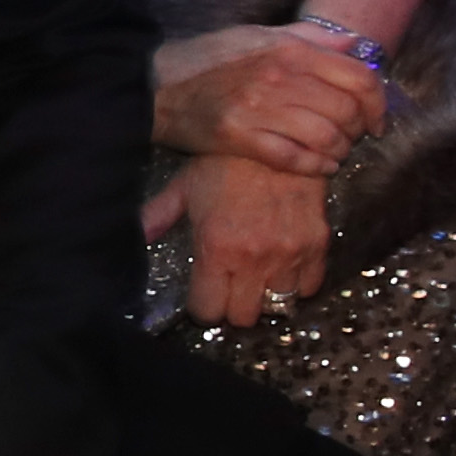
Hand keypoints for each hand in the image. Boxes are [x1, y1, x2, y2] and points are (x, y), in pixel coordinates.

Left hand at [147, 150, 329, 325]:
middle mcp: (254, 258)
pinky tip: (283, 266)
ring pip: (279, 307)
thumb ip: (159, 216)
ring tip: (257, 277)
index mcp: (217, 248)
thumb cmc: (225, 163)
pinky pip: (310, 287)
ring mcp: (289, 254)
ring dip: (266, 296)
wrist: (279, 137)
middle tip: (230, 287)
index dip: (203, 307)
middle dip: (233, 306)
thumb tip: (138, 236)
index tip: (203, 295)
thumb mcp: (184, 187)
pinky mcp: (317, 244)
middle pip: (244, 317)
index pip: (208, 311)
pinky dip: (297, 284)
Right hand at [151, 28, 380, 172]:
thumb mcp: (259, 35)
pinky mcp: (238, 137)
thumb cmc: (208, 60)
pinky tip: (318, 166)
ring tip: (334, 153)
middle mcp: (278, 77)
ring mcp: (257, 108)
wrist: (153, 86)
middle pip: (346, 111)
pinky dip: (314, 166)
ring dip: (338, 151)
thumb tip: (356, 43)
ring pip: (325, 137)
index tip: (377, 119)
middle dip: (358, 130)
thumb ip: (309, 38)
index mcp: (288, 50)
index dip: (378, 103)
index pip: (358, 77)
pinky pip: (292, 158)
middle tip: (353, 138)